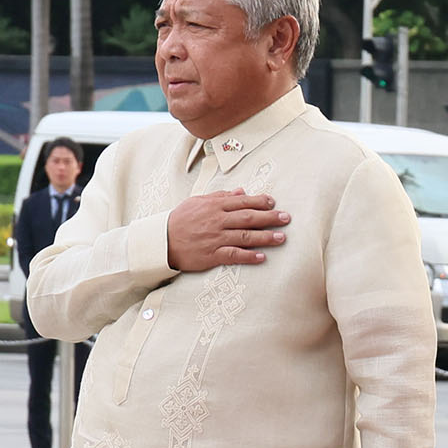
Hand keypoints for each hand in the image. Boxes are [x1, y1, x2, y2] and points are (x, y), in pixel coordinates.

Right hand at [166, 188, 287, 271]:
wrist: (160, 241)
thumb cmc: (180, 220)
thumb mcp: (197, 202)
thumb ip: (220, 196)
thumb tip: (241, 191)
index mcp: (213, 206)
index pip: (241, 202)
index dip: (260, 202)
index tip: (273, 202)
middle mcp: (216, 221)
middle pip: (248, 218)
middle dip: (269, 218)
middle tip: (286, 218)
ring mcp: (214, 238)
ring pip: (244, 236)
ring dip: (265, 237)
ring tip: (281, 238)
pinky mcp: (211, 255)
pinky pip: (233, 255)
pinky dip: (248, 256)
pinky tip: (262, 257)